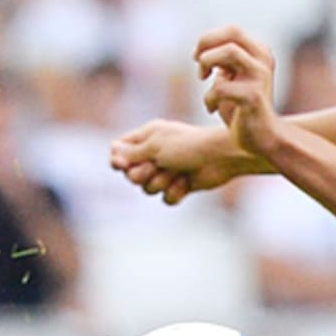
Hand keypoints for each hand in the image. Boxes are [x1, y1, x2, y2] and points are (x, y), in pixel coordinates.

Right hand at [110, 118, 259, 205]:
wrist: (221, 158)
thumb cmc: (188, 145)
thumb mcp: (155, 145)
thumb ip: (132, 153)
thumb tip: (114, 154)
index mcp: (147, 137)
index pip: (120, 150)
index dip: (118, 160)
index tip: (121, 165)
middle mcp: (155, 154)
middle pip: (131, 174)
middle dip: (142, 174)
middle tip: (156, 166)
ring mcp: (168, 171)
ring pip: (148, 188)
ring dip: (160, 182)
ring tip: (176, 172)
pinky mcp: (181, 186)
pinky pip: (166, 198)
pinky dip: (175, 192)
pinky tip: (186, 183)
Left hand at [196, 25, 280, 158]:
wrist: (262, 140)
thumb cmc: (243, 110)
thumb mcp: (232, 79)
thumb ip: (223, 63)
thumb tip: (205, 49)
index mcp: (261, 54)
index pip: (233, 31)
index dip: (210, 39)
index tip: (198, 57)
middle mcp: (263, 62)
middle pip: (233, 32)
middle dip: (207, 43)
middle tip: (198, 63)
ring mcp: (260, 78)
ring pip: (230, 51)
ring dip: (207, 62)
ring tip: (203, 79)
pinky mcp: (253, 97)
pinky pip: (221, 87)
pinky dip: (209, 98)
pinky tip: (211, 109)